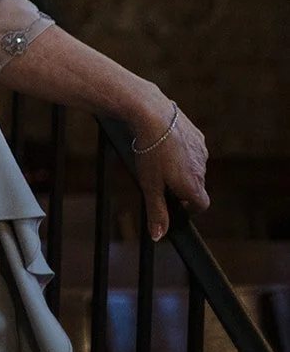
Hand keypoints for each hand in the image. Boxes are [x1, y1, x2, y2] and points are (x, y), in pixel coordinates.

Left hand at [132, 99, 209, 240]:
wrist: (151, 114)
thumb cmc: (150, 151)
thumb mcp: (149, 185)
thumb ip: (157, 212)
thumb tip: (159, 236)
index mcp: (193, 185)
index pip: (200, 205)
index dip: (188, 208)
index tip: (175, 203)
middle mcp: (202, 169)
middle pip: (196, 186)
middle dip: (182, 186)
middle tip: (161, 179)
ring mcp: (201, 150)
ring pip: (194, 166)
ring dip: (182, 167)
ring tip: (160, 158)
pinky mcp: (196, 133)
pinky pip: (192, 148)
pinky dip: (182, 149)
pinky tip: (165, 142)